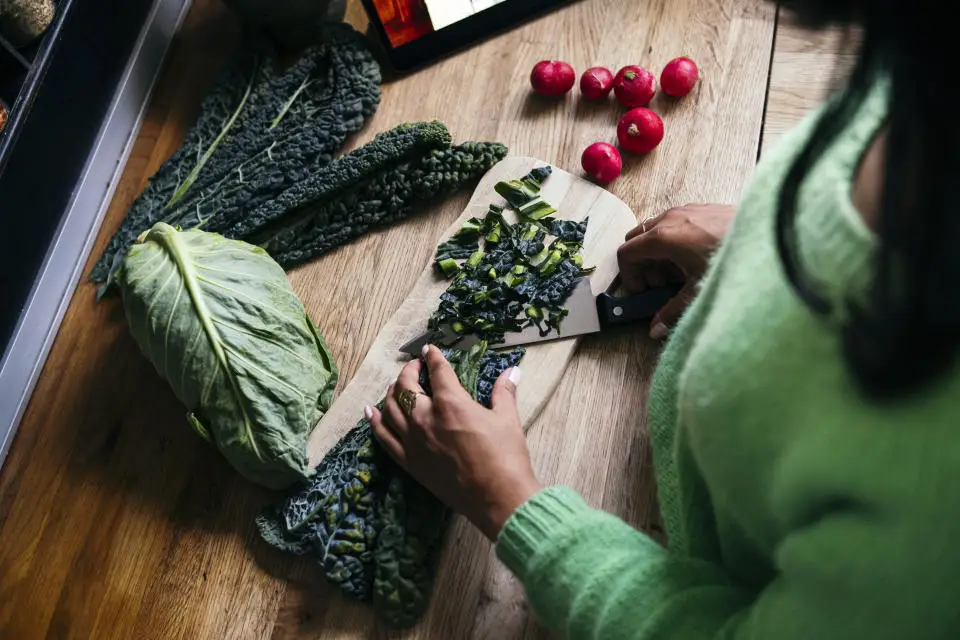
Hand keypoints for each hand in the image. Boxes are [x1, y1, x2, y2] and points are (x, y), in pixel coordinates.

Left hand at [367, 346, 540, 540]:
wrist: (496, 498)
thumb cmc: (505, 457)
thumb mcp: (507, 419)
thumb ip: (504, 393)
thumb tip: (512, 371)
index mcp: (451, 403)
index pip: (437, 371)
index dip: (433, 357)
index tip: (429, 350)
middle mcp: (426, 418)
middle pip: (406, 387)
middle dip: (408, 372)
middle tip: (415, 368)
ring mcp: (414, 441)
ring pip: (390, 408)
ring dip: (391, 392)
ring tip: (397, 385)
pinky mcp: (410, 462)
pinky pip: (383, 437)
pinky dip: (375, 421)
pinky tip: (370, 411)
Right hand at [618, 203, 735, 338]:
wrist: (768, 235)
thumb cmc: (732, 259)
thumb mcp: (698, 291)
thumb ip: (671, 311)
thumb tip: (656, 328)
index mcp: (662, 237)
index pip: (626, 253)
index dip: (629, 276)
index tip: (642, 292)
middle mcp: (670, 219)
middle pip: (636, 239)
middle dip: (642, 264)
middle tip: (659, 285)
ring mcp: (685, 210)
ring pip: (655, 230)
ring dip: (658, 253)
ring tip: (679, 274)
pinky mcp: (701, 208)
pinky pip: (674, 223)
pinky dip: (674, 241)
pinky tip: (695, 259)